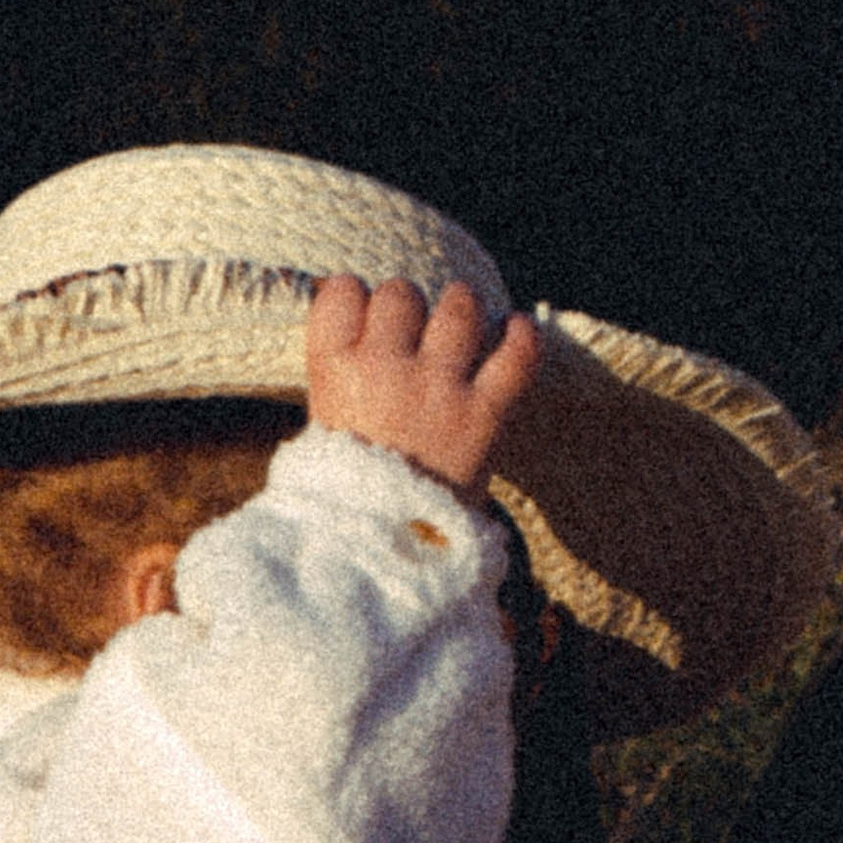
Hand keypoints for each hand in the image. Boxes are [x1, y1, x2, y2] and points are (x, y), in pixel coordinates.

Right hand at [305, 275, 542, 503]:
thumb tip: (352, 319)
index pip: (341, 292)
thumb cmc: (344, 491)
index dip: (354, 297)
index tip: (364, 315)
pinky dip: (521, 335)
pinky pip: (516, 354)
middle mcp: (385, 369)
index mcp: (334, 371)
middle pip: (400, 294)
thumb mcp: (321, 425)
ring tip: (460, 319)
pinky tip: (516, 328)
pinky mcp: (484, 414)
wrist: (379, 549)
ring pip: (457, 309)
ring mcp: (438, 388)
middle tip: (413, 330)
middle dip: (407, 306)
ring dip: (460, 307)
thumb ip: (336, 372)